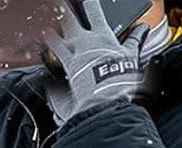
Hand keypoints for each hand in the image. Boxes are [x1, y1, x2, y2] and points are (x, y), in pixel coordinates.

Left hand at [42, 1, 144, 124]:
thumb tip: (142, 29)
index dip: (88, 2)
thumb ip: (135, 41)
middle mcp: (84, 43)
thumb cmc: (119, 81)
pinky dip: (45, 56)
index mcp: (102, 36)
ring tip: (42, 26)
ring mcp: (72, 57)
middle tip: (57, 4)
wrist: (104, 103)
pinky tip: (39, 52)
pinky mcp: (64, 73)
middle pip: (68, 20)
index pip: (93, 10)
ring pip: (55, 39)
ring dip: (49, 32)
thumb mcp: (132, 58)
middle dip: (63, 10)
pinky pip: (51, 61)